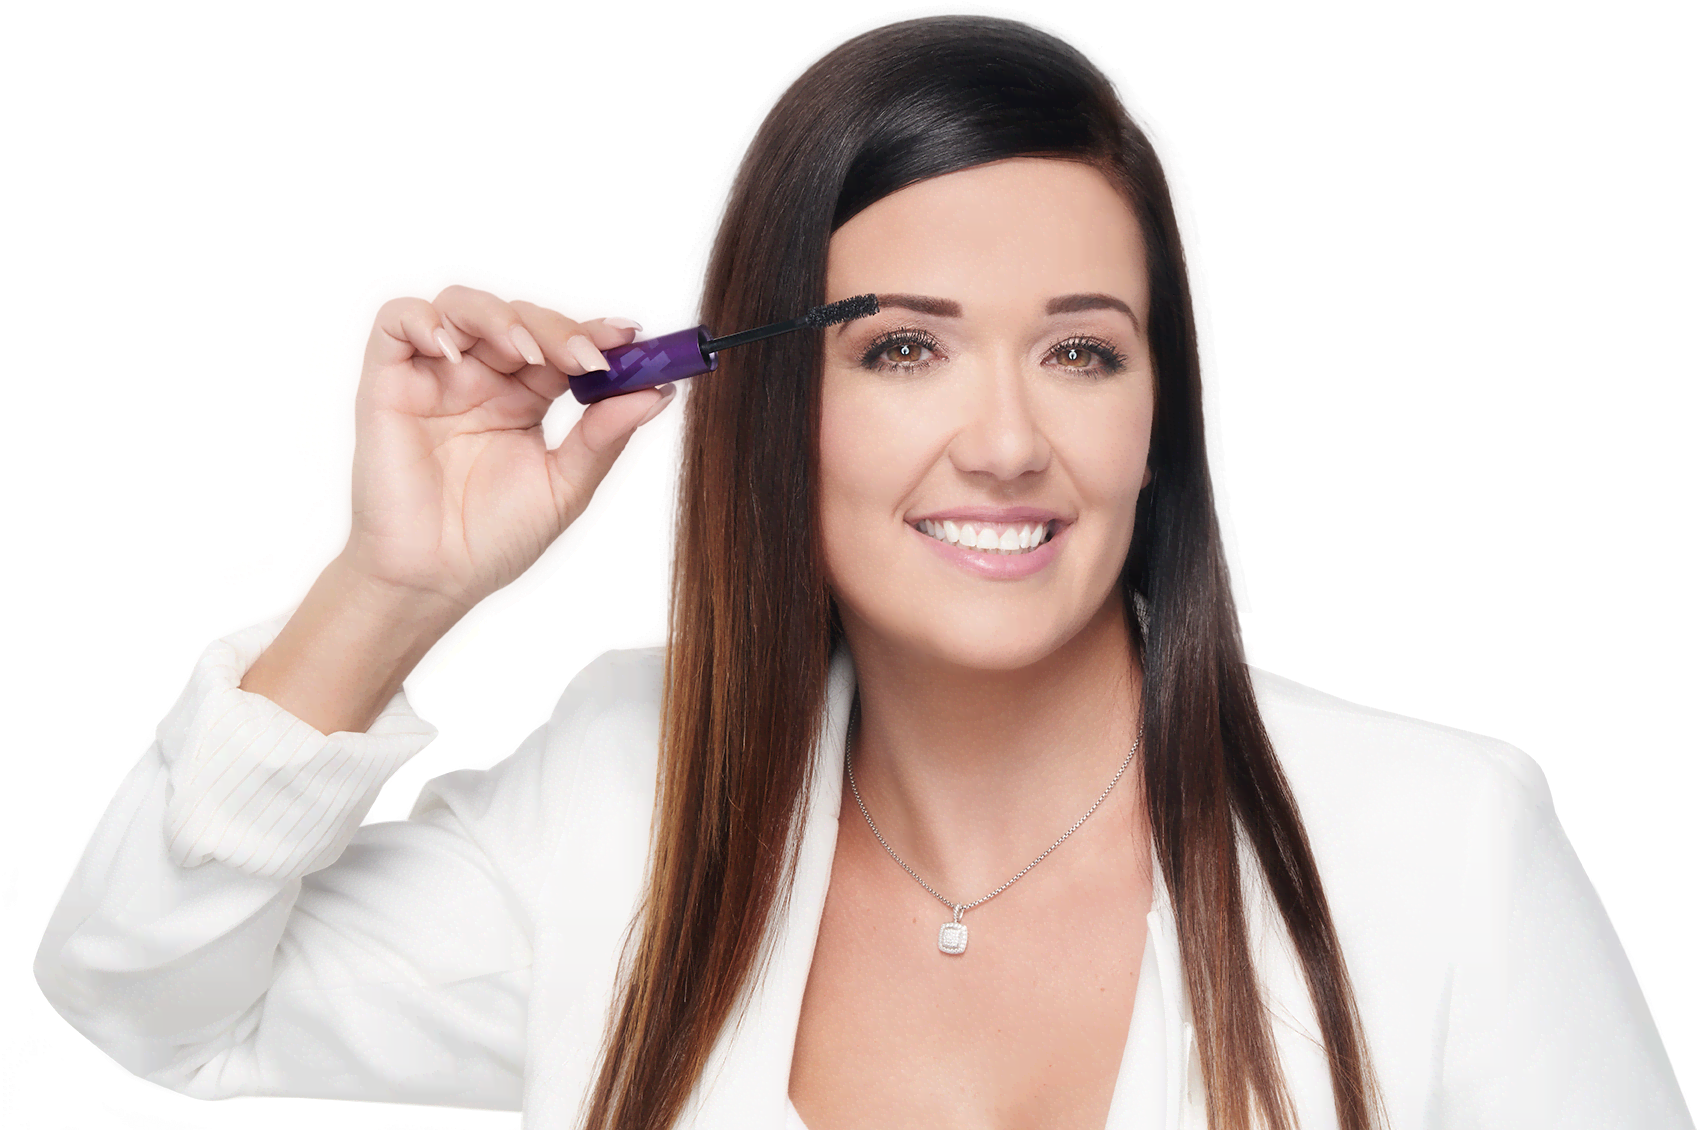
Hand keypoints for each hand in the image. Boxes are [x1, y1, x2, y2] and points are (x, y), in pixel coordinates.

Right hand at [330, 272, 673, 620]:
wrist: (434, 581)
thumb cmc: (491, 537)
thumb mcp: (565, 484)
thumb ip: (604, 434)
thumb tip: (657, 391)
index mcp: (525, 391)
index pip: (561, 336)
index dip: (593, 328)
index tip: (632, 337)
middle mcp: (481, 371)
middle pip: (519, 310)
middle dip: (561, 322)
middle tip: (596, 346)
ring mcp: (435, 371)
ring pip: (466, 301)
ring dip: (506, 316)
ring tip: (535, 351)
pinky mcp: (389, 378)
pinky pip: (401, 319)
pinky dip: (432, 321)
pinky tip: (462, 353)